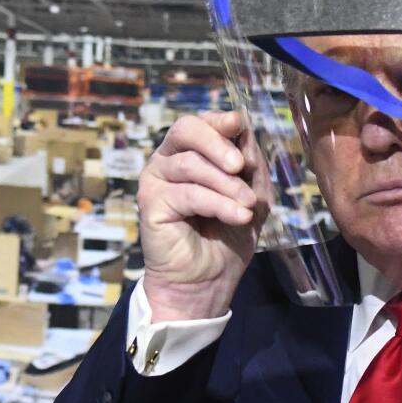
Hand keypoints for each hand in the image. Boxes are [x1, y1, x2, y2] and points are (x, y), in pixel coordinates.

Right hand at [137, 111, 270, 321]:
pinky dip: (219, 203)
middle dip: (218, 143)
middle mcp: (168, 161)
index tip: (239, 125)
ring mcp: (156, 181)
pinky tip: (238, 216)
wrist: (207, 282)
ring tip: (248, 205)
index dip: (219, 120)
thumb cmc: (226, 238)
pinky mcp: (150, 203)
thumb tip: (246, 134)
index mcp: (191, 153)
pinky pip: (188, 193)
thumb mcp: (250, 197)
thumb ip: (250, 166)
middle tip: (242, 166)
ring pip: (192, 164)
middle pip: (186, 130)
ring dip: (227, 184)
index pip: (200, 123)